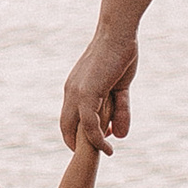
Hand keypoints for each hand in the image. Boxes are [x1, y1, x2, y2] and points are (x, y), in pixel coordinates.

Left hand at [61, 29, 135, 153]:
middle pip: (67, 126)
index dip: (78, 134)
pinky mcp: (87, 93)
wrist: (118, 33)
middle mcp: (71, 92)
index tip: (93, 144)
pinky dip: (98, 139)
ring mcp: (77, 93)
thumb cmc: (119, 55)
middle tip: (96, 154)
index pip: (69, 117)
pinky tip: (108, 148)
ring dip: (92, 145)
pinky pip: (90, 124)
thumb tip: (121, 135)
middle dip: (78, 144)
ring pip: (78, 128)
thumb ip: (119, 111)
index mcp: (75, 88)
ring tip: (106, 153)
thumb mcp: (119, 88)